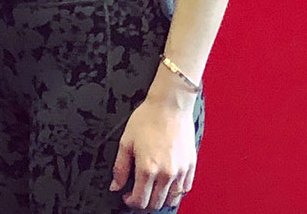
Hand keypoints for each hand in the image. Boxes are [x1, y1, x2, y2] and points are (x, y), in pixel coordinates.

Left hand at [110, 90, 196, 209]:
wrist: (170, 103)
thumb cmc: (149, 117)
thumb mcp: (126, 140)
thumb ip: (120, 167)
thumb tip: (115, 186)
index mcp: (148, 169)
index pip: (140, 201)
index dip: (130, 201)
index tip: (127, 195)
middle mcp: (166, 173)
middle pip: (155, 203)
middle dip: (144, 202)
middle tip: (139, 192)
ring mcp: (180, 170)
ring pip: (172, 200)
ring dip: (161, 199)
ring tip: (154, 189)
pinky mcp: (190, 164)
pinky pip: (185, 188)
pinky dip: (176, 190)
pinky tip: (168, 182)